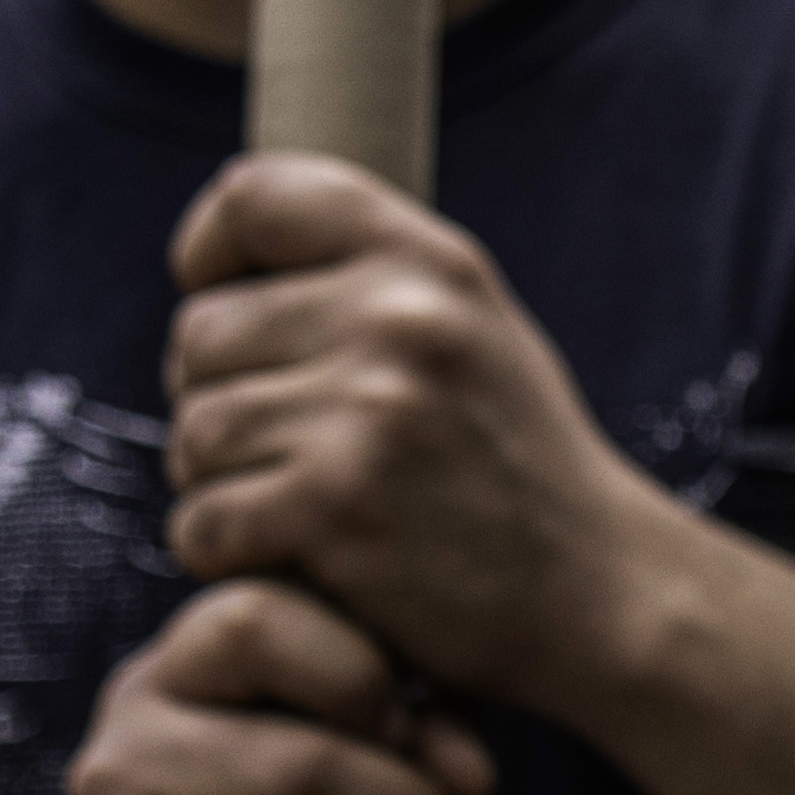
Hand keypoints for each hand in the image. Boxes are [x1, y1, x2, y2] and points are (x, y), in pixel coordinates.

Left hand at [157, 154, 672, 707]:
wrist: (600, 597)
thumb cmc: (515, 469)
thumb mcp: (473, 335)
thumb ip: (369, 284)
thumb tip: (217, 275)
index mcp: (432, 262)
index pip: (253, 197)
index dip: (209, 251)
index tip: (222, 302)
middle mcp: (399, 320)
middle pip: (200, 334)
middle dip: (220, 400)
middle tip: (288, 452)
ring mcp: (367, 413)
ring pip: (194, 433)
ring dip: (221, 486)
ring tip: (304, 510)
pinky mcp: (333, 508)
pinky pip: (202, 522)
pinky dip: (230, 554)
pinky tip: (300, 562)